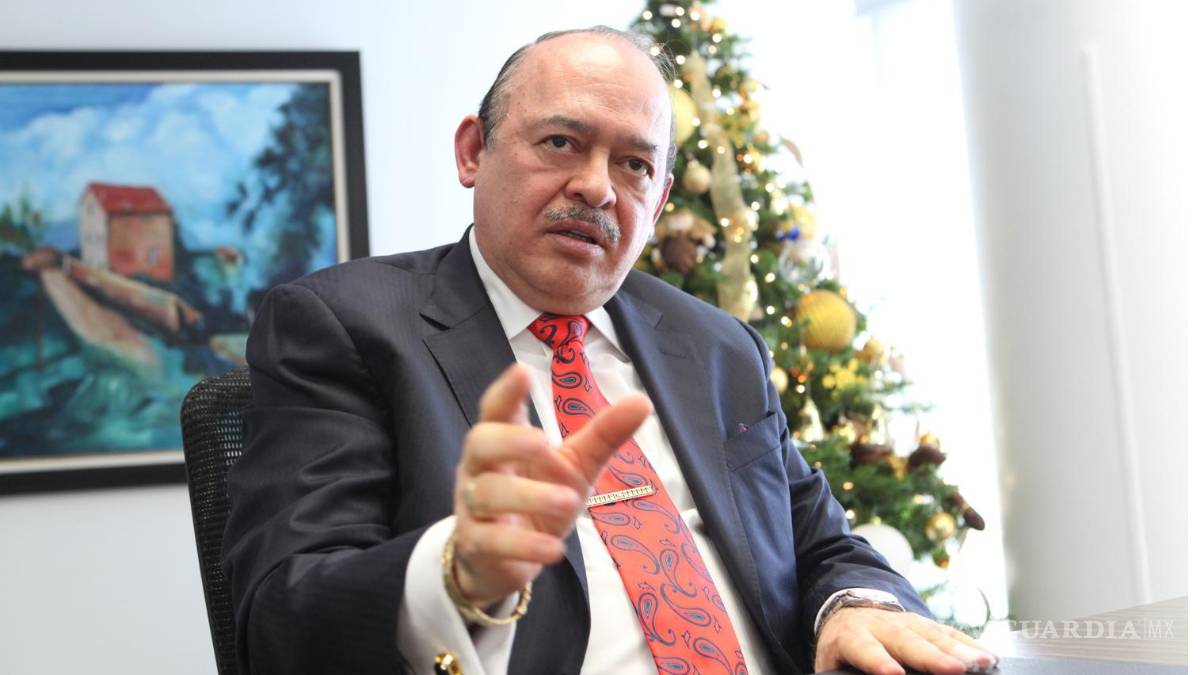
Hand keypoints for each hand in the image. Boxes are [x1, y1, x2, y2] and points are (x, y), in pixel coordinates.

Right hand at [450, 363, 651, 606]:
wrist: (504, 561)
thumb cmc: (538, 499)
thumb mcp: (576, 466)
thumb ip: (604, 435)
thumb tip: (643, 400)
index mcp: (503, 439)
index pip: (497, 409)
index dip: (506, 391)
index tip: (522, 372)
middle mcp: (481, 468)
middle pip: (480, 442)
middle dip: (510, 441)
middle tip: (544, 445)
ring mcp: (474, 507)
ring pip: (488, 494)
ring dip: (529, 496)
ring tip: (569, 500)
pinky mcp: (476, 545)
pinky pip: (492, 542)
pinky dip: (524, 544)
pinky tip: (553, 550)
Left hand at [814, 608, 998, 674]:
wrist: (849, 612)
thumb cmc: (843, 649)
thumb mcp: (832, 663)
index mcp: (852, 636)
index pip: (864, 648)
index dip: (877, 660)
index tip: (892, 674)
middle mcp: (881, 625)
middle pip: (907, 641)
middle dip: (931, 656)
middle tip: (953, 670)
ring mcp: (906, 622)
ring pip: (934, 635)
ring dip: (960, 650)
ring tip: (981, 663)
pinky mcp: (925, 624)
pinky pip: (950, 634)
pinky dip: (970, 645)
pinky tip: (988, 656)